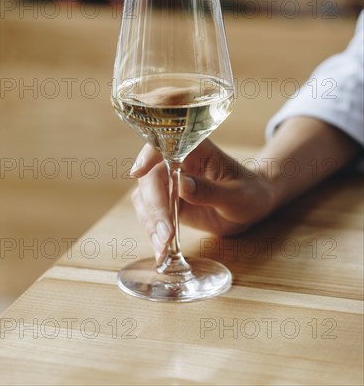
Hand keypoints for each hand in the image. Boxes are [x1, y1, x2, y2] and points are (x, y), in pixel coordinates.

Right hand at [130, 139, 274, 263]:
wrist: (252, 206)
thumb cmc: (249, 194)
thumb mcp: (237, 195)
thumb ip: (211, 190)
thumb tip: (182, 184)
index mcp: (195, 149)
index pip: (165, 143)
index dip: (148, 155)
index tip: (138, 172)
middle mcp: (177, 161)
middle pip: (150, 177)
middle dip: (154, 206)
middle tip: (166, 234)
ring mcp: (169, 182)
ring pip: (144, 197)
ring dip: (150, 222)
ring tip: (164, 246)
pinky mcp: (167, 201)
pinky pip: (150, 213)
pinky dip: (152, 230)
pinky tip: (162, 248)